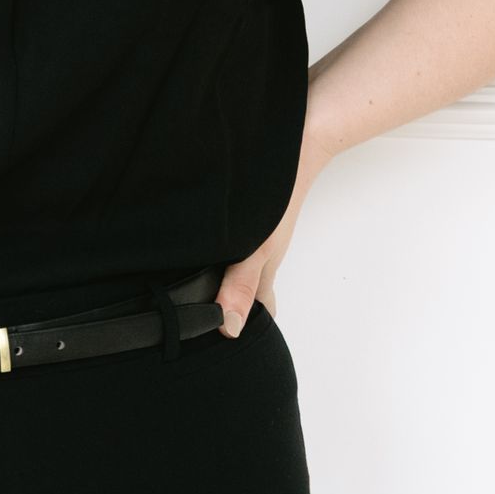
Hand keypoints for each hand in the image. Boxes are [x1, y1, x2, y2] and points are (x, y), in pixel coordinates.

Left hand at [214, 121, 337, 336]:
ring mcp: (253, 235)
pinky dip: (219, 250)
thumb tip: (229, 330)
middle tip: (203, 326)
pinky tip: (203, 244)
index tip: (228, 351)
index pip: (257, 311)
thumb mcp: (256, 247)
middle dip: (230, 308)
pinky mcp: (245, 215)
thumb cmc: (281, 195)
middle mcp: (258, 255)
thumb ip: (239, 286)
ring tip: (197, 292)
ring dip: (222, 278)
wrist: (297, 142)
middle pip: (246, 290)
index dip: (245, 329)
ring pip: (238, 265)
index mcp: (263, 270)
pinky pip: (232, 241)